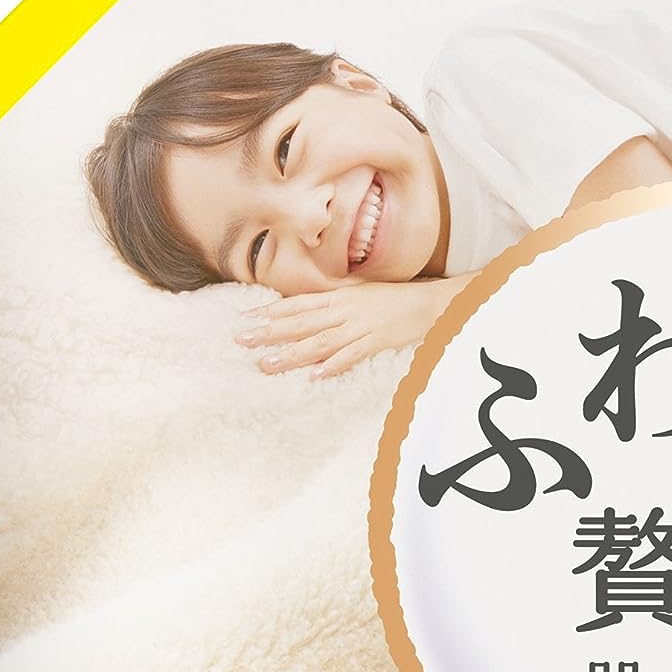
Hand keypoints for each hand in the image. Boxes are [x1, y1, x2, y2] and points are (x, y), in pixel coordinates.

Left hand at [235, 279, 459, 379]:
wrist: (429, 304)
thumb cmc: (394, 301)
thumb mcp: (359, 297)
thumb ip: (334, 305)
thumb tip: (308, 315)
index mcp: (338, 297)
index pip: (297, 304)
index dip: (270, 312)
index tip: (245, 319)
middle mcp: (344, 310)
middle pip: (300, 322)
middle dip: (270, 332)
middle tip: (242, 340)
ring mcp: (359, 327)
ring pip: (319, 341)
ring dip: (291, 353)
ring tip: (267, 364)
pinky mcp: (376, 342)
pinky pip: (351, 355)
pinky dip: (333, 365)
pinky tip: (315, 375)